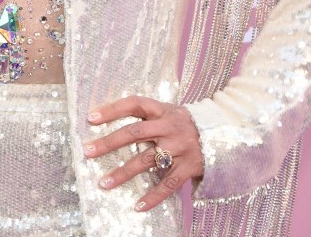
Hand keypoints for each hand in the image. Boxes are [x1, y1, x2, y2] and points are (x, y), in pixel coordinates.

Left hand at [83, 96, 203, 211]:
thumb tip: (106, 118)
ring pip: (147, 160)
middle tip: (87, 151)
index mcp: (161, 110)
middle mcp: (169, 127)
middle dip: (109, 142)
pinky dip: (153, 196)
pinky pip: (168, 184)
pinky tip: (137, 206)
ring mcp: (180, 148)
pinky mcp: (189, 167)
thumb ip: (144, 115)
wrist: (223, 132)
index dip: (112, 109)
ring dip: (123, 173)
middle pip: (135, 133)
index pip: (133, 104)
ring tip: (104, 183)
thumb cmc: (182, 122)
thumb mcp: (166, 111)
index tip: (91, 118)